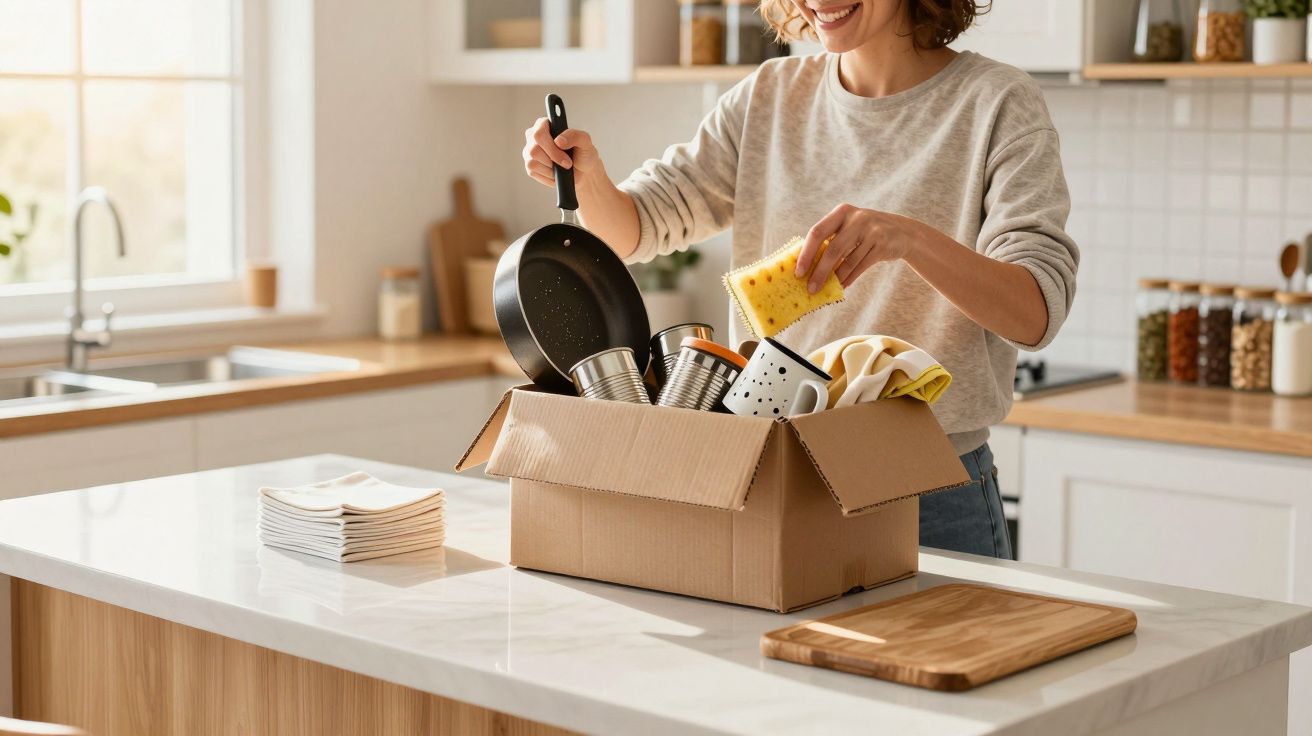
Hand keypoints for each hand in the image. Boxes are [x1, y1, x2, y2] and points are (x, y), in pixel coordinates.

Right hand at [522, 117, 605, 190]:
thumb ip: (574, 136)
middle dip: (553, 160)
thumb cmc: (583, 154)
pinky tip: (555, 172)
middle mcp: (533, 136)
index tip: (565, 156)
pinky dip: (547, 175)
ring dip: (550, 168)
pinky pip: (533, 172)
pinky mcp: (529, 165)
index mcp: (544, 124)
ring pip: (532, 162)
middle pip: (534, 150)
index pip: (539, 133)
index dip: (551, 147)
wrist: (583, 172)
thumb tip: (558, 141)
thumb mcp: (585, 141)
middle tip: (567, 163)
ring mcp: (529, 151)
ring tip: (561, 167)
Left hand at [794, 204, 919, 292]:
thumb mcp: (848, 227)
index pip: (817, 232)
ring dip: (834, 279)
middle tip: (809, 288)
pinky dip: (849, 278)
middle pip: (832, 249)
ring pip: (847, 261)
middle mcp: (857, 218)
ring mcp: (872, 231)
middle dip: (819, 271)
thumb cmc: (865, 232)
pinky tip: (841, 286)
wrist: (902, 232)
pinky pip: (860, 267)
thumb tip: (805, 266)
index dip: (806, 253)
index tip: (798, 272)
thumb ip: (830, 239)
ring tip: (824, 290)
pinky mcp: (882, 245)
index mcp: (842, 212)